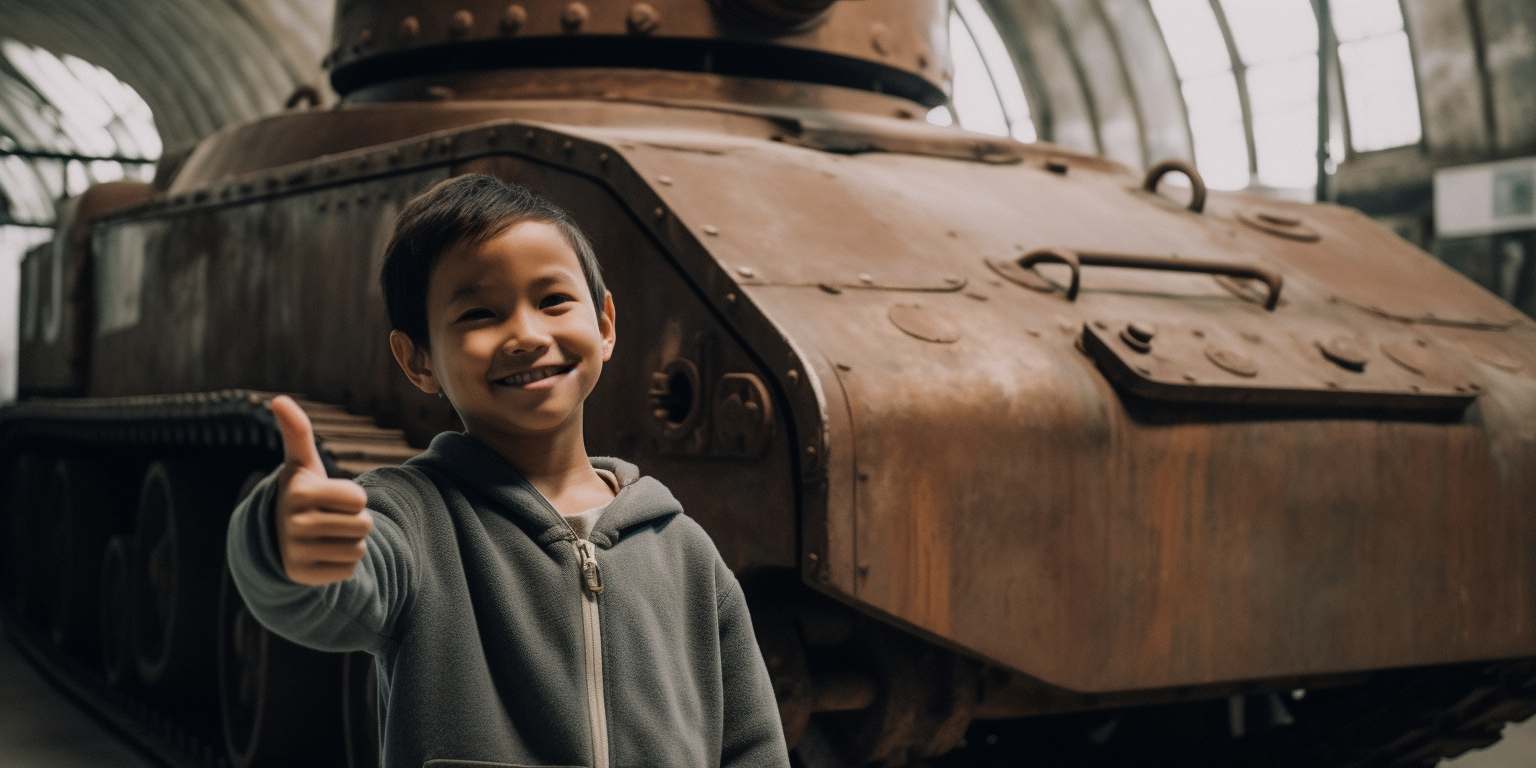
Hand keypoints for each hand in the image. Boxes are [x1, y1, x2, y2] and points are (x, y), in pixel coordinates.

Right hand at [271, 395, 372, 584]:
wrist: (278, 534)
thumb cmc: (301, 491)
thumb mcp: (302, 463)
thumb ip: (297, 431)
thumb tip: (278, 399)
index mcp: (299, 493)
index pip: (359, 499)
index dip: (353, 497)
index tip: (331, 497)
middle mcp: (293, 525)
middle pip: (363, 525)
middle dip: (355, 520)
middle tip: (330, 518)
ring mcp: (296, 553)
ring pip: (358, 549)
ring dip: (350, 542)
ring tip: (326, 534)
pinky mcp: (303, 577)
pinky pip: (349, 570)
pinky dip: (342, 563)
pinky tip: (322, 553)